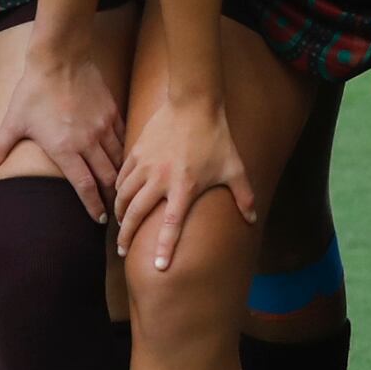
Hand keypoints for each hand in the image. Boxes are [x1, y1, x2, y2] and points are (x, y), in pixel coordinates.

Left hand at [0, 18, 126, 221]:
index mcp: (65, 149)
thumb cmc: (33, 91)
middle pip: (107, 178)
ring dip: (119, 177)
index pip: (84, 186)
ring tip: (118, 188)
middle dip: (110, 196)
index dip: (93, 206)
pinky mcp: (111, 113)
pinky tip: (122, 159)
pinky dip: (123, 152)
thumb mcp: (13, 121)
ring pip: (118, 160)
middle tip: (112, 210)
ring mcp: (103, 127)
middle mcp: (88, 142)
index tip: (97, 220)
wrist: (60, 58)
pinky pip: (122, 139)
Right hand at [114, 92, 256, 273]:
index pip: (171, 225)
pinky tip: (120, 197)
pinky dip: (118, 190)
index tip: (158, 267)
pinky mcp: (136, 152)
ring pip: (123, 196)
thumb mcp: (234, 167)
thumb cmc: (216, 136)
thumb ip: (244, 195)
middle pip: (135, 215)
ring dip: (119, 214)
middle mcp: (161, 179)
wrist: (194, 102)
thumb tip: (252, 219)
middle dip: (125, 236)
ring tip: (118, 226)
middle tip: (121, 251)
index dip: (164, 247)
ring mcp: (145, 165)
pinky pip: (121, 178)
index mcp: (185, 187)